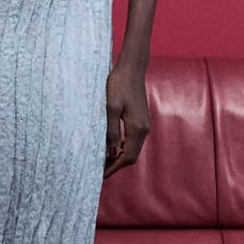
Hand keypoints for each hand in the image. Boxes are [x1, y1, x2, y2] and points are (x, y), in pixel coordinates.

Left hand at [103, 60, 149, 178]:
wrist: (132, 68)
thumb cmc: (119, 84)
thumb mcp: (111, 108)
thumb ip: (111, 131)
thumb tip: (111, 152)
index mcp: (137, 128)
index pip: (127, 157)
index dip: (114, 168)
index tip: (100, 175)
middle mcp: (144, 129)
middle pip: (131, 156)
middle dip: (116, 165)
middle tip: (99, 170)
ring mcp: (144, 124)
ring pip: (132, 149)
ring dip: (119, 157)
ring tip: (102, 160)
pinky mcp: (140, 120)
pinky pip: (132, 140)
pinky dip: (122, 147)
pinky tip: (110, 146)